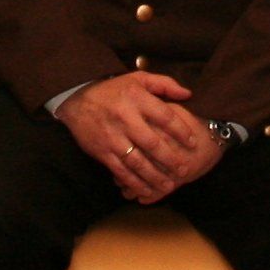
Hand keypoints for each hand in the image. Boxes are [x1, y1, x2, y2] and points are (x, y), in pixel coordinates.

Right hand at [56, 71, 220, 202]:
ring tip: (169, 186)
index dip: (181, 130)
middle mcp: (125, 118)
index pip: (164, 116)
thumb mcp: (138, 78)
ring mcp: (113, 137)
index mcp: (137, 99)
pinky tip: (146, 190)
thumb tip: (188, 94)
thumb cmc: (112, 89)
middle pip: (152, 143)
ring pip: (137, 161)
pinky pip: (120, 170)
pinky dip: (134, 182)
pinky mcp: (102, 151)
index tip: (193, 142)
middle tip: (184, 170)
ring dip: (154, 176)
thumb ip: (164, 84)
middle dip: (170, 159)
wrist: (76, 99)